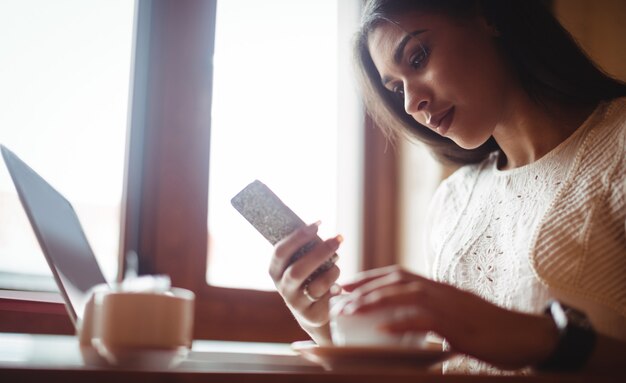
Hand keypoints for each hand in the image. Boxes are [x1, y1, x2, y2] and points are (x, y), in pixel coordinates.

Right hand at [269, 221, 342, 344]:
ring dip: (332, 272)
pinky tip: (338, 287)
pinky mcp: (311, 315)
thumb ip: (304, 249)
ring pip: (315, 287)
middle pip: (298, 270)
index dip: (298, 237)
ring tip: (337, 265)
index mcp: (276, 270)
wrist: (311, 312)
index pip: (281, 252)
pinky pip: (327, 299)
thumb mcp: (300, 263)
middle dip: (320, 253)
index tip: (317, 224)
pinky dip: (335, 288)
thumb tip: (317, 225)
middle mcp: (283, 287)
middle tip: (337, 239)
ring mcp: (296, 303)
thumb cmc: (308, 278)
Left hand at [341, 266, 558, 369]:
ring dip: (375, 301)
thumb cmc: (495, 332)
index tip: (349, 285)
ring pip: (406, 296)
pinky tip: (382, 330)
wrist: (530, 337)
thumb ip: (437, 320)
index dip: (372, 278)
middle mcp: (444, 292)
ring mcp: (452, 307)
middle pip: (398, 280)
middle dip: (365, 286)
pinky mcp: (460, 327)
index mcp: (442, 289)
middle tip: (340, 296)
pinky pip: (426, 321)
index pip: (401, 275)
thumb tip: (415, 330)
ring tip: (351, 310)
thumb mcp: (461, 320)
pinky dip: (401, 324)